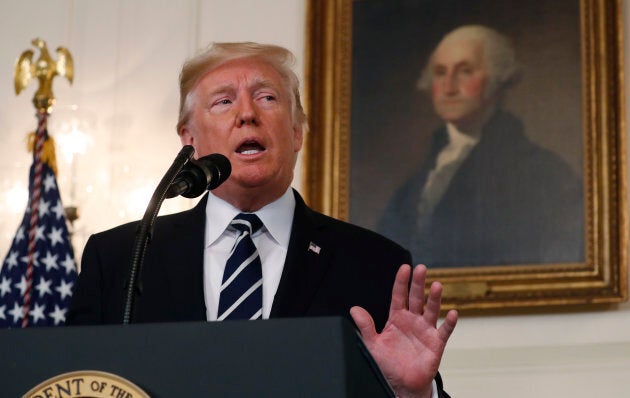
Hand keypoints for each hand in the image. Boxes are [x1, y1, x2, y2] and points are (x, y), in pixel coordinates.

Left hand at [350, 264, 457, 397]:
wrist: (401, 384)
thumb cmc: (388, 364)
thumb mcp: (372, 344)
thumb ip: (365, 326)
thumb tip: (354, 310)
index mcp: (397, 318)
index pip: (399, 295)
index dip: (401, 282)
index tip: (404, 268)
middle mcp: (412, 320)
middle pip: (416, 298)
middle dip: (418, 283)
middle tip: (420, 268)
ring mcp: (425, 330)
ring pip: (431, 310)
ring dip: (434, 298)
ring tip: (436, 285)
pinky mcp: (436, 343)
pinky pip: (444, 331)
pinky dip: (449, 322)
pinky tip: (452, 313)